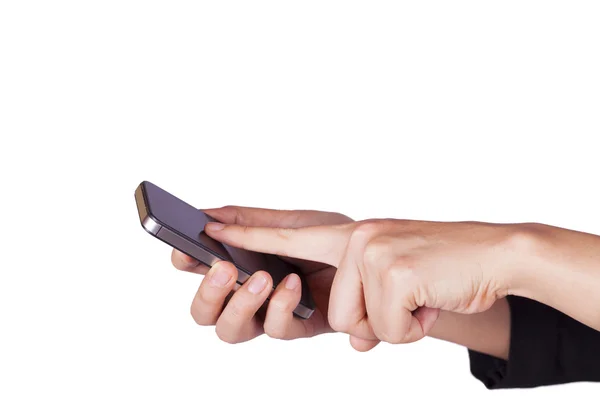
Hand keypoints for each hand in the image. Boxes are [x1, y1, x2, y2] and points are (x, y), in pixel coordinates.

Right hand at [171, 206, 362, 345]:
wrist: (375, 255)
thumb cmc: (333, 238)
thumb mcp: (289, 222)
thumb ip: (249, 221)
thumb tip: (207, 214)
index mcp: (242, 262)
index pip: (198, 269)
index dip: (185, 261)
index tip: (184, 248)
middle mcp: (250, 293)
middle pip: (205, 311)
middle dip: (207, 293)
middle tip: (222, 269)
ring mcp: (271, 312)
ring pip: (230, 330)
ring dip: (240, 305)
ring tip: (259, 279)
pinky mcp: (298, 326)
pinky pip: (276, 329)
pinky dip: (281, 305)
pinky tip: (293, 283)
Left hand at [205, 218, 528, 344]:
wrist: (495, 255)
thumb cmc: (441, 271)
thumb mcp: (394, 285)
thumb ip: (363, 305)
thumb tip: (355, 341)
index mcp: (349, 238)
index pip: (286, 236)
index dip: (246, 233)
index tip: (208, 224)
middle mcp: (355, 237)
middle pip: (330, 314)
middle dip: (364, 323)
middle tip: (398, 303)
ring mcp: (371, 250)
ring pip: (356, 325)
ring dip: (393, 325)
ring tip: (418, 300)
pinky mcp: (392, 269)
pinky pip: (386, 329)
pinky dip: (413, 329)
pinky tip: (431, 303)